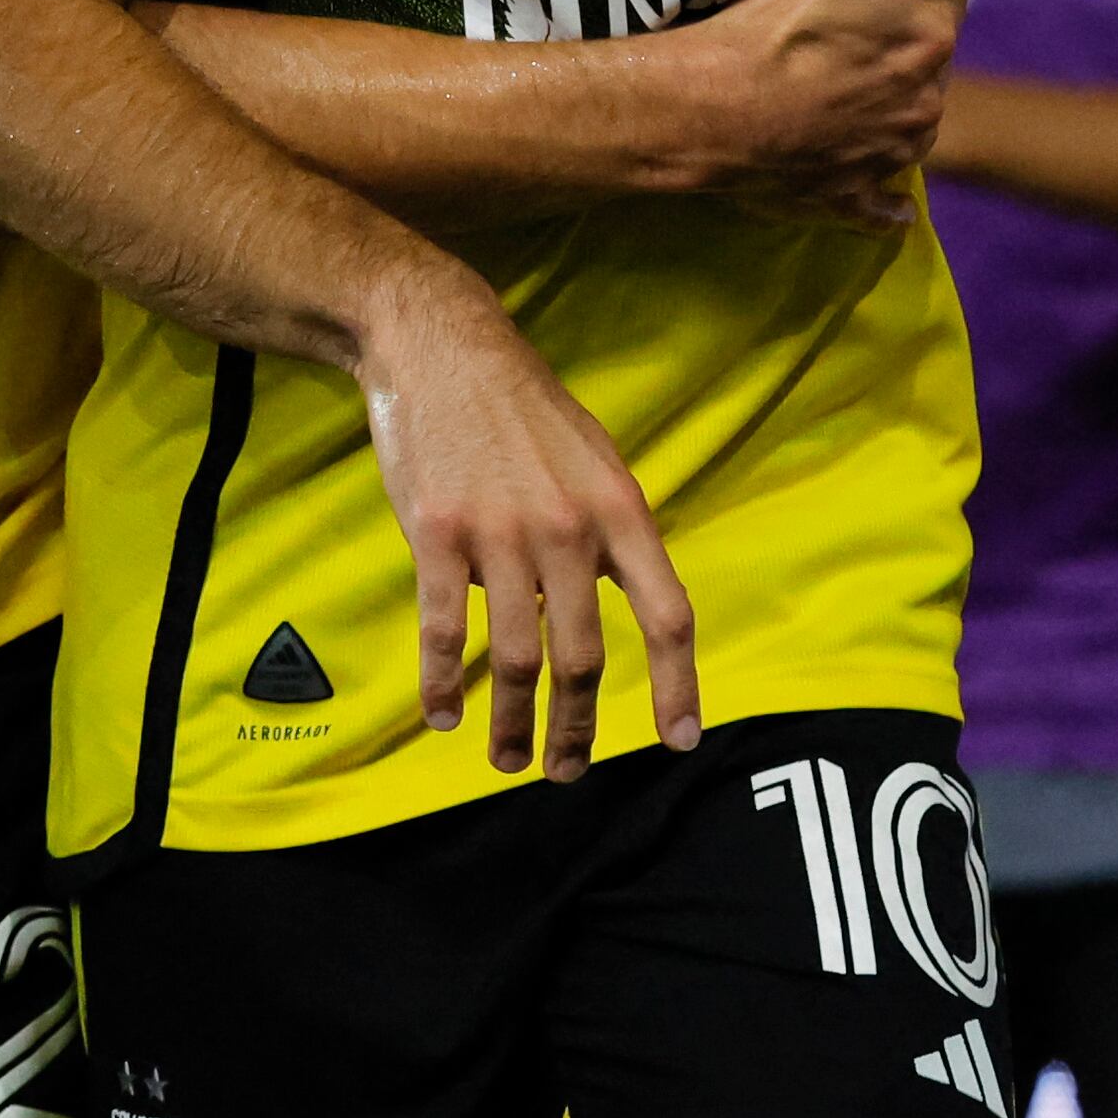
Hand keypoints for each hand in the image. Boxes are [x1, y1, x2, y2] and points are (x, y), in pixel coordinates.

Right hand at [358, 276, 701, 780]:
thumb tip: (620, 602)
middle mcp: (569, 529)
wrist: (441, 346)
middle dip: (576, 729)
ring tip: (506, 759)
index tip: (680, 740)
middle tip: (566, 770)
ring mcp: (500, 534)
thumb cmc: (522, 408)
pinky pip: (442, 631)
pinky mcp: (437, 534)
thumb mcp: (595, 458)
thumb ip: (612, 531)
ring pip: (513, 658)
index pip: (668, 615)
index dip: (679, 686)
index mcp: (620, 510)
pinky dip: (442, 685)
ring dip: (511, 724)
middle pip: (582, 657)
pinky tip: (443, 715)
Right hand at [648, 0, 975, 226]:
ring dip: (895, 105)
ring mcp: (892, 155)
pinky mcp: (855, 196)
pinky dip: (885, 197)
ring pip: (912, 122)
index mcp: (931, 39)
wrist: (712, 107)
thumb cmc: (776, 23)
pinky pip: (884, 202)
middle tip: (850, 30)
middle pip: (930, 58)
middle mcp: (927, 102)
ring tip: (845, 90)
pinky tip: (881, 194)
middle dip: (904, 41)